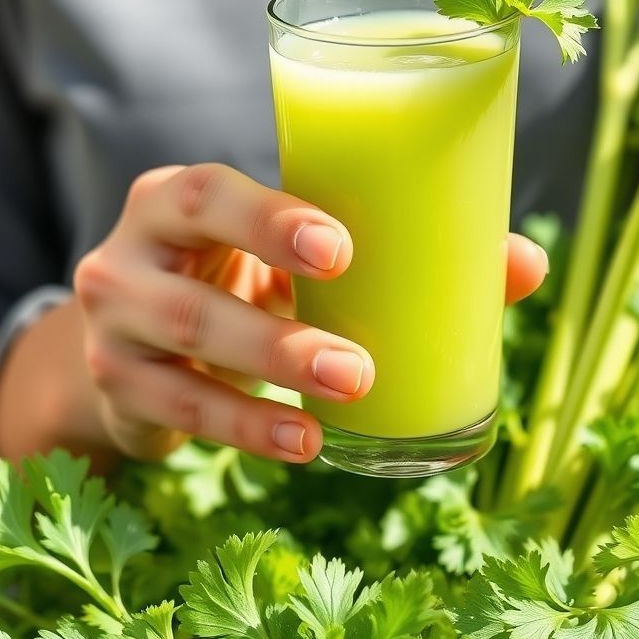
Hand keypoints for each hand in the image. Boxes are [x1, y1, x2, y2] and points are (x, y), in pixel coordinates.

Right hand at [65, 163, 546, 464]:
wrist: (140, 333)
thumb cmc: (241, 272)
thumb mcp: (291, 255)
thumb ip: (390, 250)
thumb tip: (525, 265)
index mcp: (176, 199)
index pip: (207, 194)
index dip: (268, 220)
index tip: (342, 250)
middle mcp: (128, 256)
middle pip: (188, 291)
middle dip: (276, 332)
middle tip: (357, 364)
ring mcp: (112, 326)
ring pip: (185, 354)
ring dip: (269, 385)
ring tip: (346, 406)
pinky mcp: (118, 387)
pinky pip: (179, 413)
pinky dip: (245, 431)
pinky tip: (303, 445)